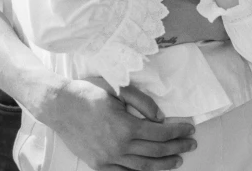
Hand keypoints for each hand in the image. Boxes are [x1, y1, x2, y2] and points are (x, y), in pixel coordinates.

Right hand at [41, 78, 195, 169]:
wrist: (60, 106)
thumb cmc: (89, 92)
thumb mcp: (118, 88)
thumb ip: (142, 101)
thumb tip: (160, 117)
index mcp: (125, 126)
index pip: (160, 134)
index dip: (178, 132)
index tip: (190, 129)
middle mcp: (118, 147)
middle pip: (156, 152)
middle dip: (177, 148)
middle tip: (191, 144)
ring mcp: (108, 159)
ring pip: (143, 168)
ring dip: (164, 165)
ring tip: (177, 160)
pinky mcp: (99, 165)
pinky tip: (151, 169)